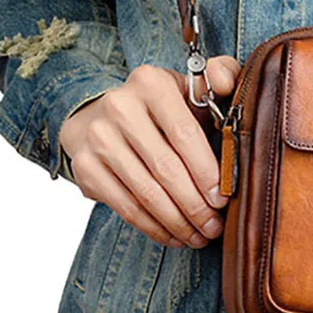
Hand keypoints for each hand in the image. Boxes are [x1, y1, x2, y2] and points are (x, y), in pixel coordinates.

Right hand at [59, 57, 240, 248]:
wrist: (99, 114)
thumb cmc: (160, 108)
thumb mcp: (189, 86)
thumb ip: (219, 76)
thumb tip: (228, 83)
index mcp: (151, 84)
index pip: (185, 134)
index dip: (206, 170)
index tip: (223, 198)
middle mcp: (120, 107)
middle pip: (166, 168)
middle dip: (195, 205)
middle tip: (215, 226)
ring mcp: (98, 138)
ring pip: (146, 192)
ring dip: (177, 222)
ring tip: (199, 236)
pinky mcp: (84, 167)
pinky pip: (125, 206)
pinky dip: (153, 227)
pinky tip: (173, 235)